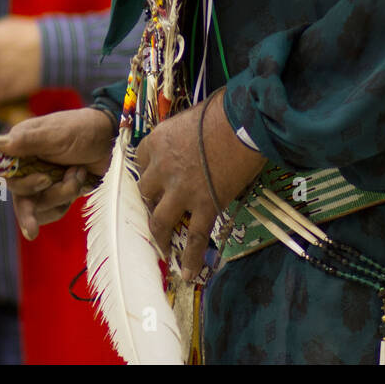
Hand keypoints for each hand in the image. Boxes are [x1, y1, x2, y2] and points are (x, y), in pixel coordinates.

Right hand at [0, 107, 115, 239]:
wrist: (110, 142)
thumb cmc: (82, 130)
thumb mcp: (56, 134)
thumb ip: (26, 141)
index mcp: (21, 146)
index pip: (4, 172)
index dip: (21, 182)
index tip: (44, 181)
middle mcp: (26, 166)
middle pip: (21, 196)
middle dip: (48, 190)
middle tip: (59, 178)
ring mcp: (41, 182)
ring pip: (38, 207)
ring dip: (62, 195)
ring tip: (77, 174)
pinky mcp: (55, 194)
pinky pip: (51, 212)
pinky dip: (66, 202)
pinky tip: (79, 183)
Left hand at [135, 92, 265, 280]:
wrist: (245, 123)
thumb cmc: (222, 112)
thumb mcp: (189, 117)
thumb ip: (180, 136)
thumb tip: (188, 143)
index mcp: (157, 143)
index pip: (139, 163)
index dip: (147, 173)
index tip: (154, 179)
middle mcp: (162, 170)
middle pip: (145, 193)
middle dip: (150, 202)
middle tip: (157, 211)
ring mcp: (182, 191)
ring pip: (159, 221)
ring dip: (159, 236)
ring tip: (161, 249)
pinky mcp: (205, 207)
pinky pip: (195, 238)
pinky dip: (190, 258)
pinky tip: (188, 272)